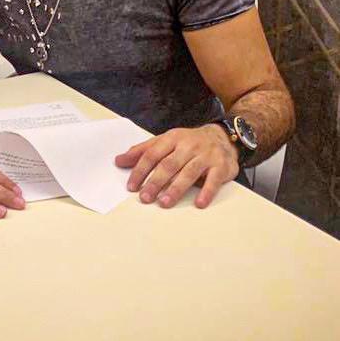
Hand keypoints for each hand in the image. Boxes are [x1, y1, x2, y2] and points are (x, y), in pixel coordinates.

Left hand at [115, 125, 239, 208]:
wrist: (222, 137)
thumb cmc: (188, 142)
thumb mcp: (165, 141)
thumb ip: (142, 151)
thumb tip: (118, 161)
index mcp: (172, 138)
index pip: (152, 154)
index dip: (141, 170)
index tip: (131, 186)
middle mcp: (188, 145)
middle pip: (169, 164)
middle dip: (155, 182)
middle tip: (145, 197)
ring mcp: (206, 155)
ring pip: (188, 172)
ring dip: (176, 189)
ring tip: (164, 203)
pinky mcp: (221, 166)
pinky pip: (213, 180)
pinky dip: (206, 192)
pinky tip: (198, 203)